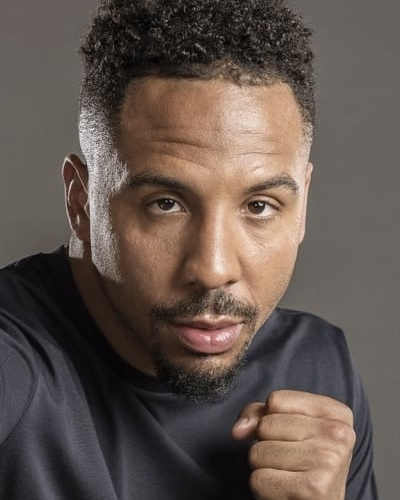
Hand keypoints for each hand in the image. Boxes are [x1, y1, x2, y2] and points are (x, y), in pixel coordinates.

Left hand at [232, 390, 355, 499]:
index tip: (291, 437)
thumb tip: (238, 429)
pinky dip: (263, 488)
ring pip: (259, 452)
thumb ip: (261, 415)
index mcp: (337, 413)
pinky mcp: (314, 489)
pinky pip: (259, 479)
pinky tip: (284, 489)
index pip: (276, 400)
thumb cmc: (304, 465)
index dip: (270, 419)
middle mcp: (339, 434)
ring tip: (286, 475)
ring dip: (263, 467)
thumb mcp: (290, 428)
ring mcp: (328, 460)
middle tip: (289, 460)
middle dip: (265, 444)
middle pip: (266, 425)